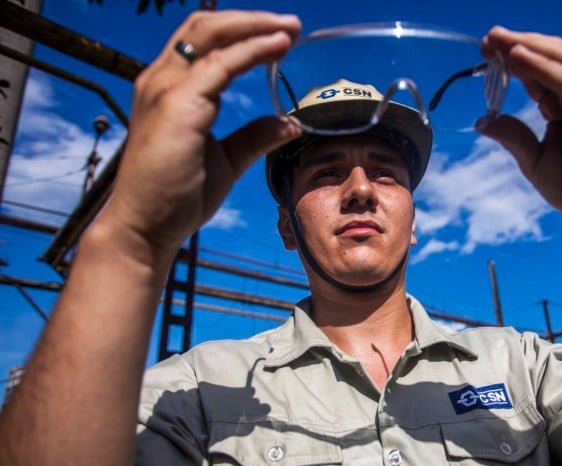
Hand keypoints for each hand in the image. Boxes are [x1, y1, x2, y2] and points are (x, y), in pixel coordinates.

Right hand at [100, 10, 301, 258]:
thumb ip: (253, 138)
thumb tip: (288, 124)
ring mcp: (165, 89)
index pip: (206, 42)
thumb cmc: (177, 196)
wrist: (146, 226)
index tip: (283, 36)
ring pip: (210, 34)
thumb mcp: (226, 160)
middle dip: (252, 20)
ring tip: (290, 29)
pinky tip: (277, 47)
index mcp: (170, 90)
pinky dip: (251, 50)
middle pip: (206, 26)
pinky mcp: (177, 105)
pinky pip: (220, 64)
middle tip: (293, 24)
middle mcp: (162, 80)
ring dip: (255, 27)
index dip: (244, 32)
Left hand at [478, 27, 561, 235]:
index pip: (537, 71)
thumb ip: (514, 137)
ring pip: (561, 62)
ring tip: (501, 41)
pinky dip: (544, 68)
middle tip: (488, 37)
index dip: (512, 57)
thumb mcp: (535, 161)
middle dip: (518, 44)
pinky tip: (520, 58)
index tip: (484, 49)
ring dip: (529, 48)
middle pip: (550, 58)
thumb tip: (483, 120)